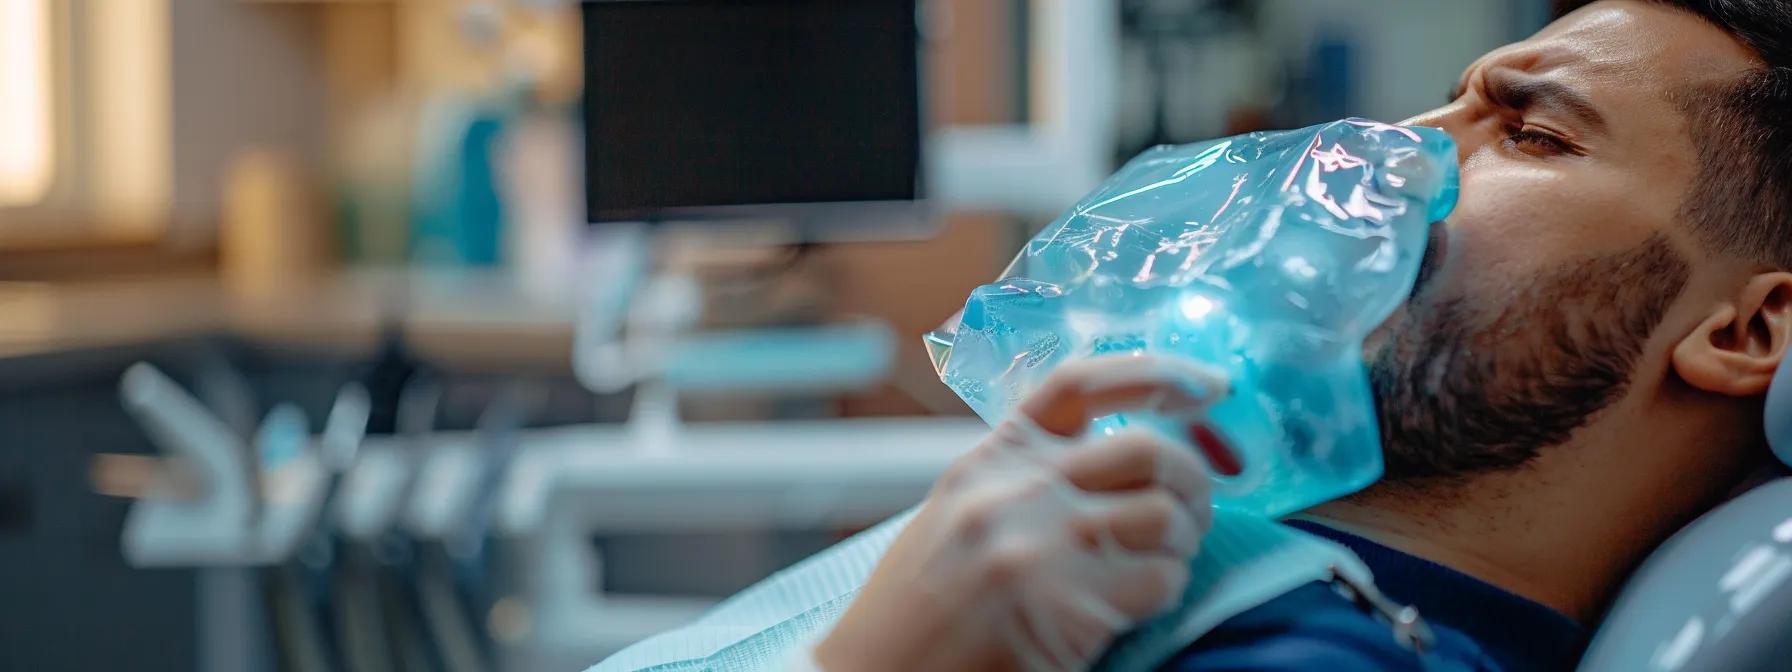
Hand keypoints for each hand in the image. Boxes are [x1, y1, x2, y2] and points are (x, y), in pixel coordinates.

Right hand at [813, 355, 1229, 671]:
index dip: (1155, 373)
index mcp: (988, 462)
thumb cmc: (917, 611)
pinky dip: (1165, 591)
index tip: (1207, 385)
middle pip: (1146, 449)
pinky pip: (1159, 580)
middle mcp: (1017, 491)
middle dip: (1191, 479)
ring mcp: (1044, 546)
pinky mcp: (1070, 607)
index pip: (1080, 384)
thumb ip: (1023, 483)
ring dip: (1183, 542)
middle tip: (1193, 511)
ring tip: (1162, 564)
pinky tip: (1137, 606)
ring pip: (1165, 514)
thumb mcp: (957, 517)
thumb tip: (1120, 470)